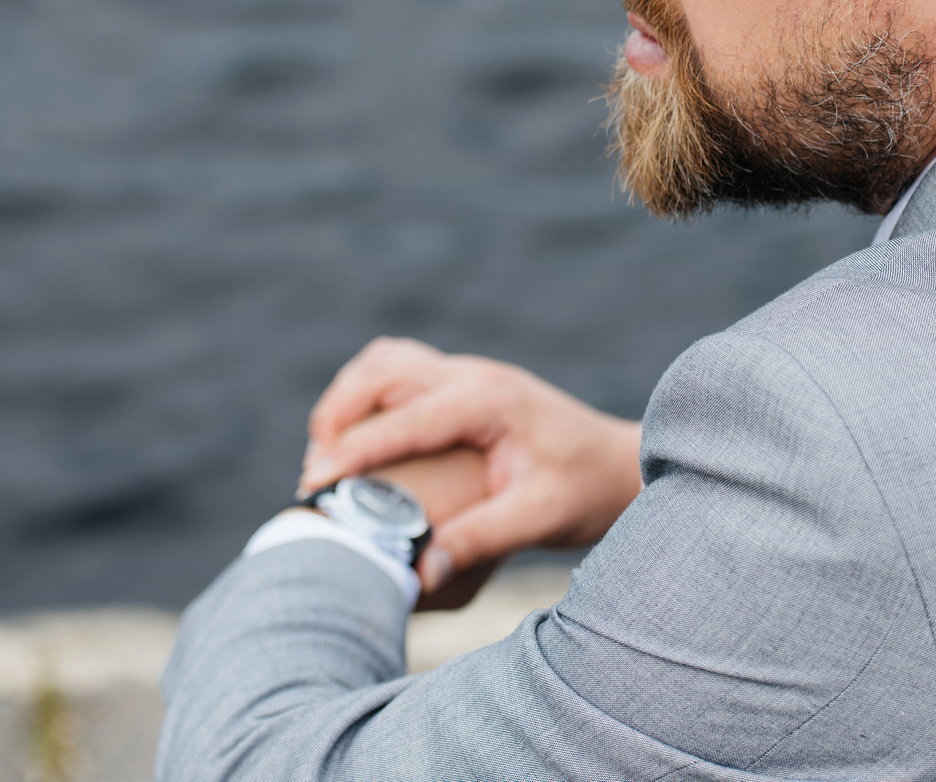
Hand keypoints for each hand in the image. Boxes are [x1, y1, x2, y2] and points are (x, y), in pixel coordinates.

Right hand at [300, 337, 643, 596]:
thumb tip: (419, 573)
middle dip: (336, 414)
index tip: (315, 482)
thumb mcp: (540, 519)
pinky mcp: (463, 386)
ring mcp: (467, 374)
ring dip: (348, 398)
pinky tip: (363, 441)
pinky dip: (368, 398)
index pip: (405, 417)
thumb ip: (479, 540)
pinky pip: (399, 373)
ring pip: (385, 362)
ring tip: (329, 453)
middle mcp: (473, 376)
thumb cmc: (586, 491)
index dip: (353, 448)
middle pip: (381, 369)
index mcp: (489, 400)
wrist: (620, 467)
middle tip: (315, 470)